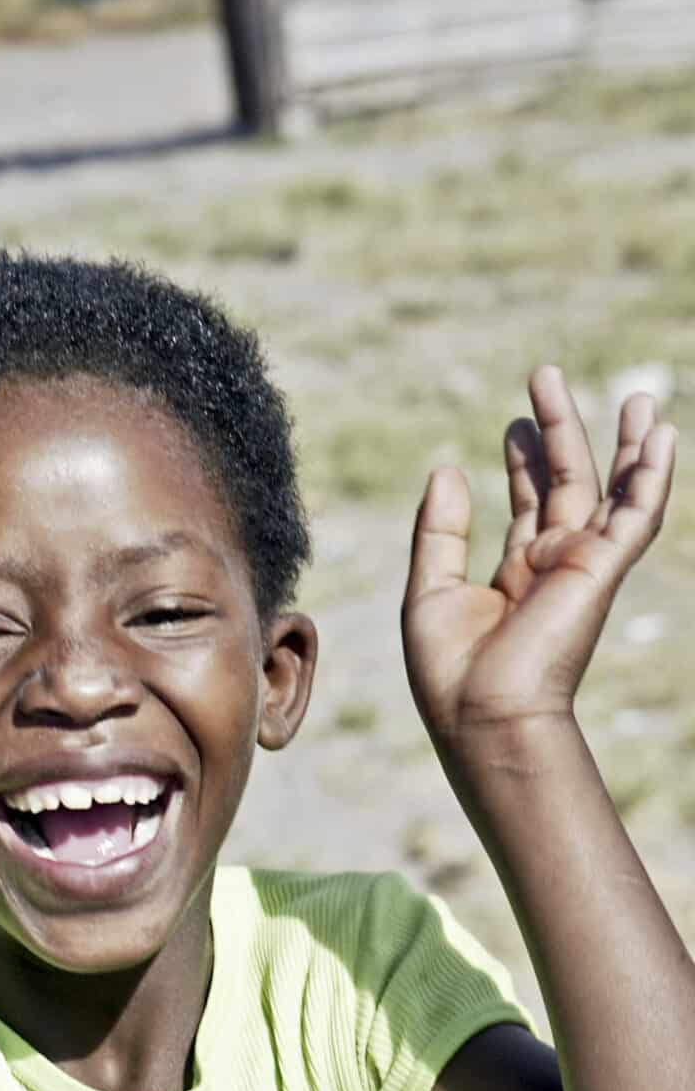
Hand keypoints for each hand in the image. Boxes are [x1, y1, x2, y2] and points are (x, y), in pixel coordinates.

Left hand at [404, 369, 675, 741]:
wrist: (483, 713)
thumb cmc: (451, 669)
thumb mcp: (431, 589)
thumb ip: (441, 529)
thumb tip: (447, 469)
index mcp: (516, 573)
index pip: (528, 504)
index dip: (524, 460)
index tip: (514, 422)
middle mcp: (555, 565)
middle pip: (566, 484)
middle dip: (561, 431)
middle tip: (546, 377)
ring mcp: (583, 565)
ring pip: (610, 491)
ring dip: (622, 444)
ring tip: (632, 395)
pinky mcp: (603, 568)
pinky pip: (637, 513)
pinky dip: (652, 474)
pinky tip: (660, 435)